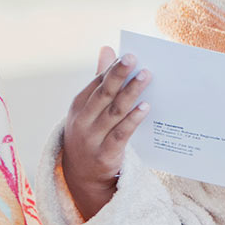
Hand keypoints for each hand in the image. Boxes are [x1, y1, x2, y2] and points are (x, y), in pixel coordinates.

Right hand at [63, 46, 150, 220]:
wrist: (82, 176)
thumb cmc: (91, 133)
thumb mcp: (90, 109)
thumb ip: (100, 79)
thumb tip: (106, 48)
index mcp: (78, 106)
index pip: (97, 84)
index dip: (112, 69)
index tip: (129, 55)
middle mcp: (82, 121)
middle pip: (104, 94)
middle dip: (119, 75)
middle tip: (134, 58)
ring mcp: (92, 139)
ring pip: (114, 112)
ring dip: (131, 93)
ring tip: (146, 76)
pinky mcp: (105, 155)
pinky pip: (121, 134)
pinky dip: (133, 120)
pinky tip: (145, 107)